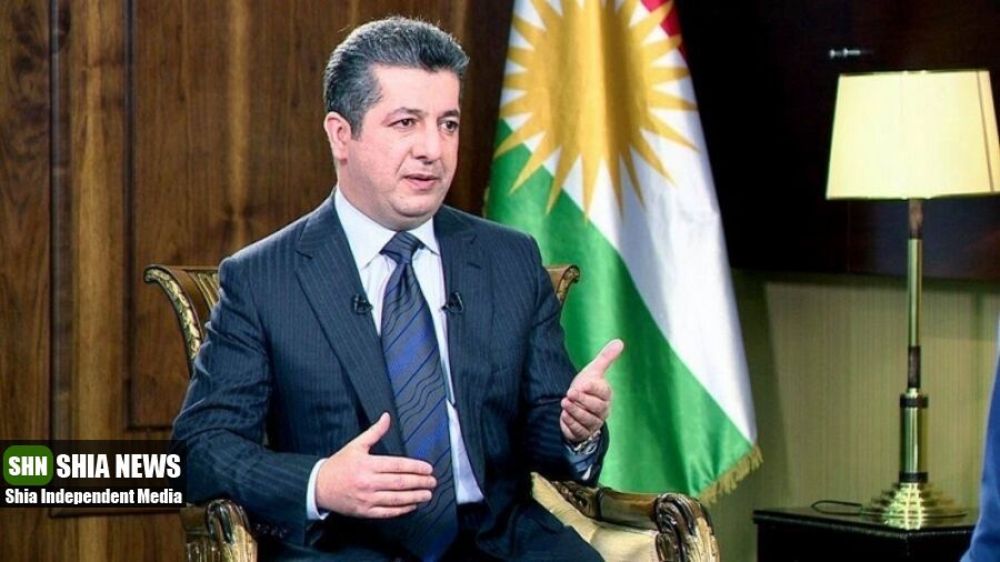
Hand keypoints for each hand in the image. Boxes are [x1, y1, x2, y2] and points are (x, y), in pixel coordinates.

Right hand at [314, 413, 435, 517]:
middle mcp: (368, 482)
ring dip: (414, 497)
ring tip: (427, 495)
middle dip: (420, 482)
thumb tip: (387, 417)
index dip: (415, 467)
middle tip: (433, 482)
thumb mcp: (356, 445)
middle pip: (400, 482)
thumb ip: (375, 432)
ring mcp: (367, 498)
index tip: (428, 468)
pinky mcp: (365, 511)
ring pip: (396, 499)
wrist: (319, 486)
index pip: (397, 465)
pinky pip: (387, 512)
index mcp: (368, 464)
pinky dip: (401, 510)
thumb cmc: (339, 465)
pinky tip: (412, 506)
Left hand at [560, 339, 622, 442]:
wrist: (576, 406)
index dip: (592, 388)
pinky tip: (564, 416)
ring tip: (564, 403)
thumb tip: (620, 341)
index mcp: (606, 395)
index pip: (602, 392)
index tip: (581, 383)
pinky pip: (579, 431)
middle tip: (569, 394)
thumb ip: (606, 358)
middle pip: (596, 408)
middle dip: (581, 401)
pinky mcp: (583, 432)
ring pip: (587, 420)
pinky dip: (571, 424)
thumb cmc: (587, 386)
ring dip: (575, 412)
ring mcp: (593, 423)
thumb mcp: (594, 371)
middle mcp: (602, 410)